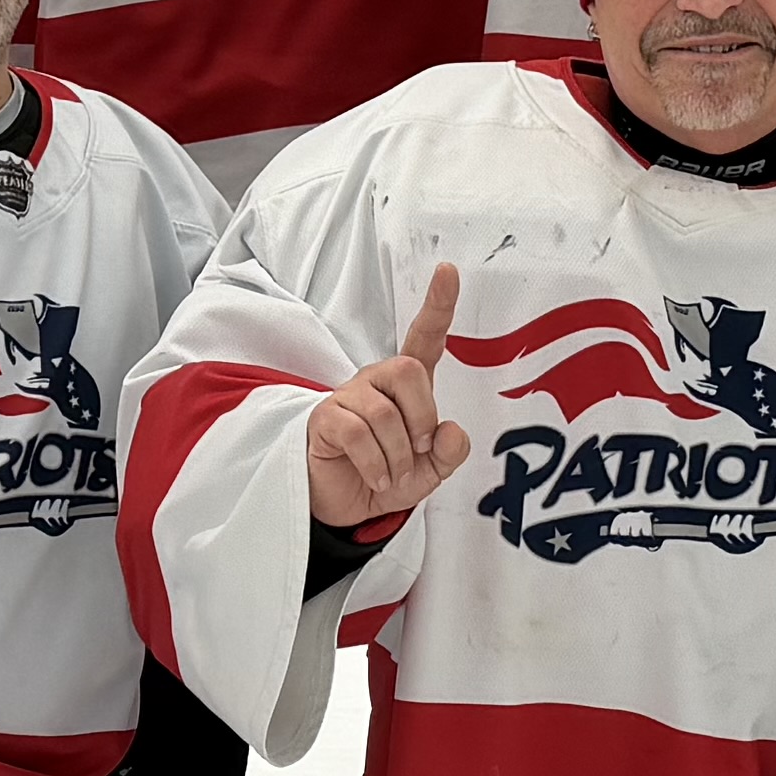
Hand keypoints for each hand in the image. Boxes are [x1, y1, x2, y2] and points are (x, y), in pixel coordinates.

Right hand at [304, 262, 473, 534]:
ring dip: (398, 455)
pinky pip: (357, 433)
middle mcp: (378, 381)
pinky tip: (376, 477)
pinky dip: (376, 464)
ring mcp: (348, 397)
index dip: (438, 305)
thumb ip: (449, 451)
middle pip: (409, 369)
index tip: (448, 271)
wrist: (346, 505)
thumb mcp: (430, 470)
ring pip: (383, 412)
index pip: (425, 337)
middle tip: (419, 450)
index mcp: (408, 385)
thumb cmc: (387, 475)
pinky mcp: (325, 419)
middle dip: (422, 416)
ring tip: (393, 472)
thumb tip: (451, 431)